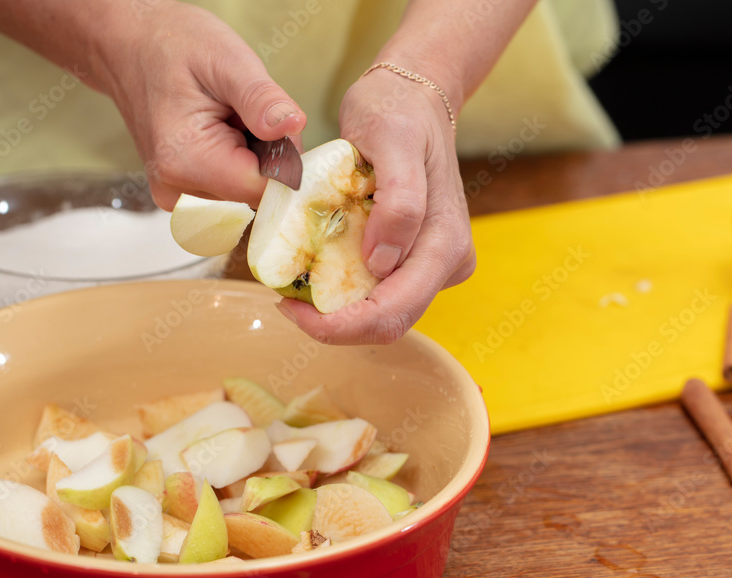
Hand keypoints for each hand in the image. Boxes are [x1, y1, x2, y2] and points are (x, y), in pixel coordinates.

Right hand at [95, 2, 304, 208]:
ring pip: (249, 190)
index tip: (276, 125)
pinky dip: (241, 159)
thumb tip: (294, 126)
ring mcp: (179, 194)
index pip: (264, 190)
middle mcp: (178, 189)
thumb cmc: (172, 45)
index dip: (286, 160)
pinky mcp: (185, 191)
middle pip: (258, 192)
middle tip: (248, 112)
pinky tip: (223, 130)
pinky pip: (233, 186)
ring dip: (255, 155)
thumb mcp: (226, 60)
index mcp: (186, 161)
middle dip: (269, 154)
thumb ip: (261, 99)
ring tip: (229, 117)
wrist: (130, 44)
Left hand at [277, 68, 474, 344]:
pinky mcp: (416, 259)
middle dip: (334, 323)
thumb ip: (399, 202)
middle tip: (284, 302)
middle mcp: (447, 263)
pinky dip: (344, 289)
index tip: (289, 308)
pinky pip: (379, 291)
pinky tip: (316, 268)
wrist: (414, 98)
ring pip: (382, 313)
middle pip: (388, 322)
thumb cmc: (398, 111)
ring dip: (337, 309)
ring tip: (296, 282)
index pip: (392, 312)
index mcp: (445, 245)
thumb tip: (382, 262)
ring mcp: (434, 265)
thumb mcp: (393, 141)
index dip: (339, 325)